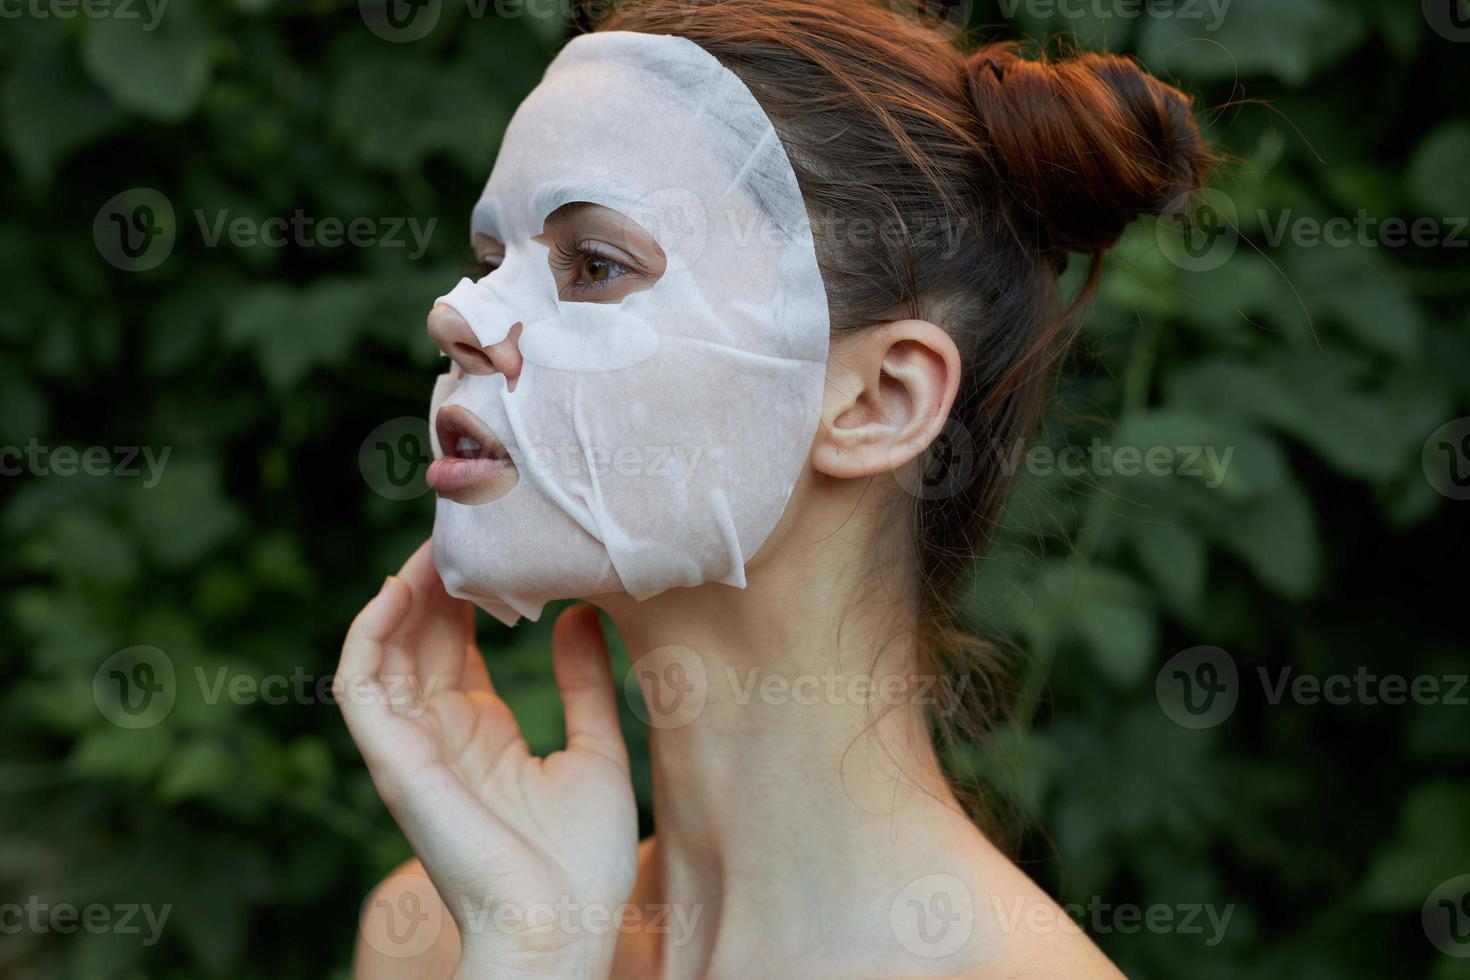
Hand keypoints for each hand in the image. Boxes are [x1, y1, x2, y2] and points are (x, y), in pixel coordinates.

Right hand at [337, 541, 638, 978]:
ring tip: (436, 538)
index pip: (457, 644)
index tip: (496, 537)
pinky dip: (368, 633)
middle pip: (420, 635)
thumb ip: (583, 685)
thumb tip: (582, 613)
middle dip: (435, 576)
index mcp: (482, 732)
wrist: (560, 930)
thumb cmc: (581, 862)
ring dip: (403, 591)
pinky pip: (360, 687)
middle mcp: (439, 733)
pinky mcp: (393, 761)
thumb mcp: (595, 754)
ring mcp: (411, 747)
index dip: (468, 590)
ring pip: (386, 648)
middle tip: (463, 517)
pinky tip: (397, 587)